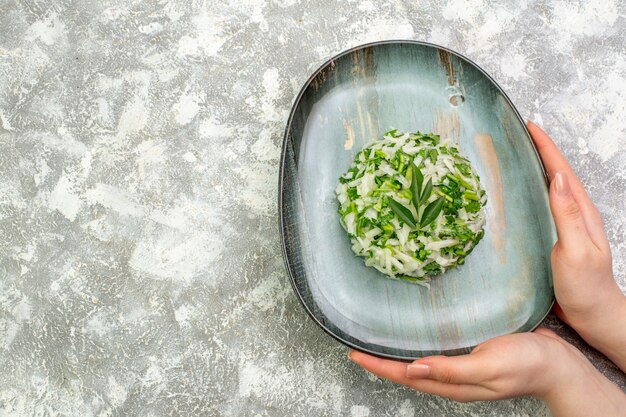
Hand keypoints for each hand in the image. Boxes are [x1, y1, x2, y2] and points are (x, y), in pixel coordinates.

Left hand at [349, 329, 625, 415]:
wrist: (559, 365)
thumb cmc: (527, 365)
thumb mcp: (488, 366)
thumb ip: (451, 369)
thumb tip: (414, 368)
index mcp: (453, 382)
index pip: (406, 375)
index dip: (378, 366)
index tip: (354, 354)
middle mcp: (453, 377)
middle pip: (408, 371)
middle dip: (382, 362)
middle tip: (358, 347)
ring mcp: (463, 367)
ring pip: (421, 363)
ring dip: (399, 354)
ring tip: (379, 341)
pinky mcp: (472, 355)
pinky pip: (439, 353)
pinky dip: (421, 345)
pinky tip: (418, 334)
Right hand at [527, 121, 625, 369]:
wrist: (594, 314)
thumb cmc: (586, 286)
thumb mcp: (576, 250)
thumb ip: (568, 215)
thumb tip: (557, 178)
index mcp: (582, 212)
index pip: (562, 170)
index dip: (547, 147)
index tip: (530, 125)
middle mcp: (576, 213)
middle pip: (557, 172)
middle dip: (540, 149)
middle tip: (519, 132)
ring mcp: (568, 224)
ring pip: (551, 187)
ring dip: (536, 166)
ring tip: (517, 152)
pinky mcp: (557, 236)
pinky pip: (544, 204)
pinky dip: (533, 189)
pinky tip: (522, 192)